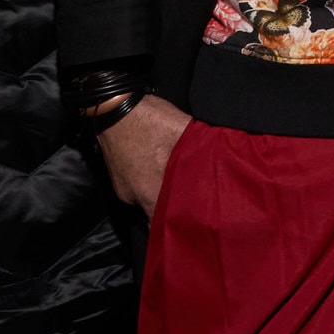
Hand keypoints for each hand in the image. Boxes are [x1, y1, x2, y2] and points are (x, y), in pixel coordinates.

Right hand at [95, 94, 191, 217]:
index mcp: (150, 192)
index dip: (181, 228)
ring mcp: (123, 187)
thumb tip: (220, 160)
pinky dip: (151, 184)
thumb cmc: (148, 120)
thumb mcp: (182, 132)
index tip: (197, 225)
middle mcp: (133, 197)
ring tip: (181, 187)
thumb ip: (200, 151)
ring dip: (162, 196)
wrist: (112, 105)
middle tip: (195, 205)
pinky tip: (161, 172)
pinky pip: (138, 188)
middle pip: (156, 214)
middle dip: (174, 211)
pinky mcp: (118, 177)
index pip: (164, 226)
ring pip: (147, 200)